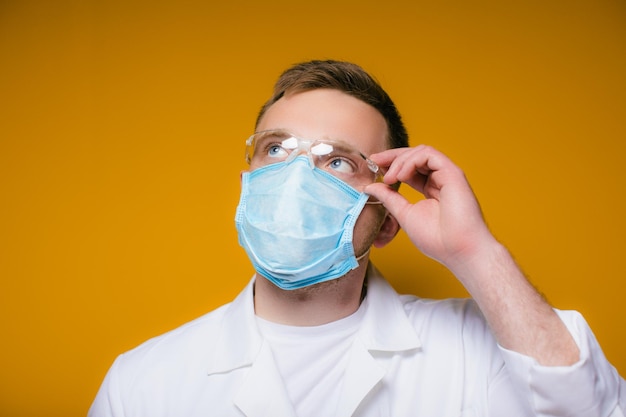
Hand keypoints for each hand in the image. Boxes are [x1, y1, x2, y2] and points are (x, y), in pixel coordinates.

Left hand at [364, 145, 496, 269]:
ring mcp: (447, 175)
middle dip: (392, 156)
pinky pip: (429, 155)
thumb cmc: (437, 239)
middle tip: (374, 161)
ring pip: (421, 152)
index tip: (373, 166)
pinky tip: (401, 175)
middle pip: (414, 156)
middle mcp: (440, 180)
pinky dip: (411, 161)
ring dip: (400, 161)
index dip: (391, 164)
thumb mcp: (404, 214)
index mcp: (430, 189)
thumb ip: (389, 198)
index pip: (409, 168)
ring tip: (389, 178)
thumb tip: (370, 187)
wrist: (458, 250)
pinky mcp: (453, 173)